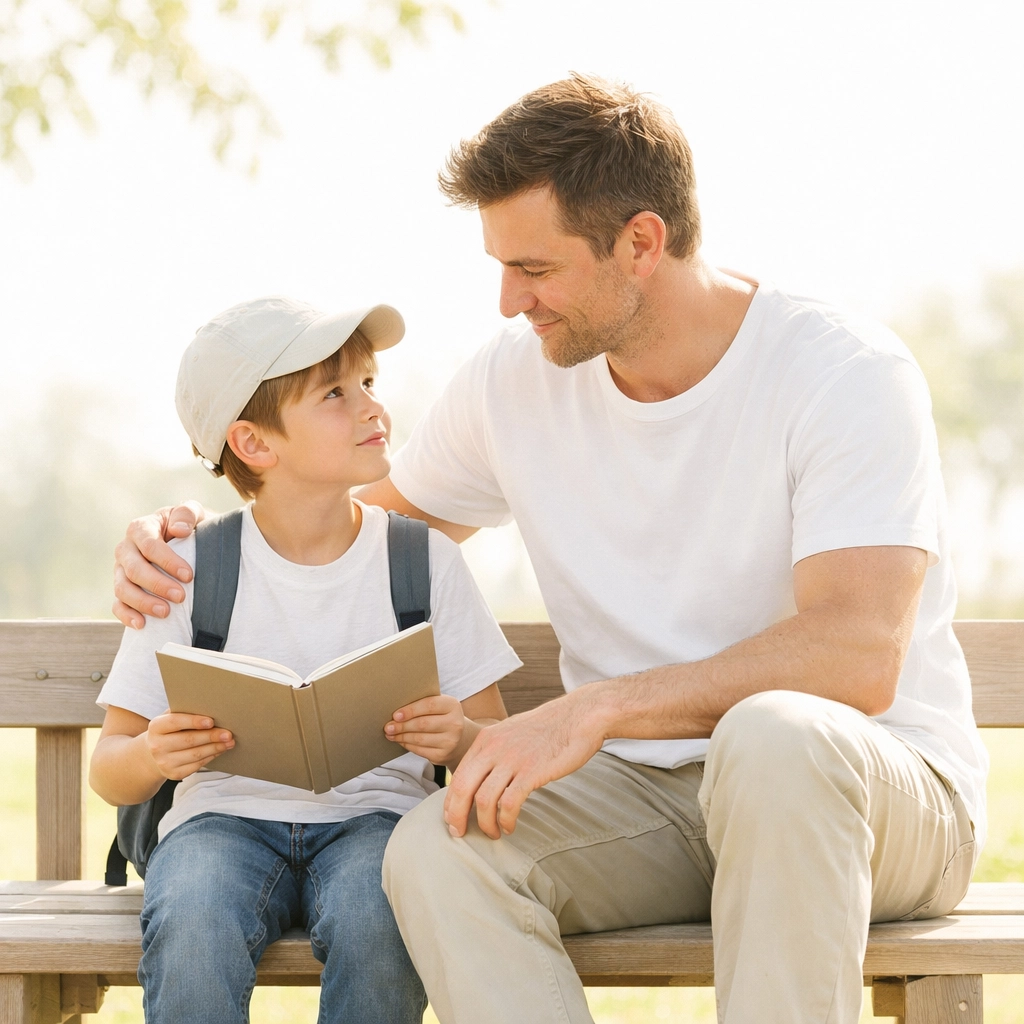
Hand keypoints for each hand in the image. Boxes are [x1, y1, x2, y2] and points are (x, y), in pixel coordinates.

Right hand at [112, 501, 207, 627]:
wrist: (187, 540)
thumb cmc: (190, 526)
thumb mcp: (193, 513)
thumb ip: (187, 513)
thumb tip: (179, 530)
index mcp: (141, 528)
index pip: (149, 545)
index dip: (167, 561)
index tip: (189, 576)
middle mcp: (126, 549)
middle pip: (133, 569)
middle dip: (157, 584)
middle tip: (180, 597)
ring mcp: (121, 570)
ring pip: (122, 588)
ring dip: (142, 602)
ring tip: (165, 613)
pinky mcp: (122, 588)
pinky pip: (117, 604)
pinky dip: (126, 615)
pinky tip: (141, 625)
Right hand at [144, 713, 233, 779]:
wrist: (156, 753)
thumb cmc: (171, 730)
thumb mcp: (171, 718)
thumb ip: (185, 711)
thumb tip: (211, 706)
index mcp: (156, 727)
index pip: (175, 722)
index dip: (194, 721)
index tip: (211, 721)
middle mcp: (157, 746)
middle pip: (188, 740)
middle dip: (211, 736)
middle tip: (228, 733)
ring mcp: (164, 762)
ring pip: (195, 754)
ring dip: (216, 748)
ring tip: (229, 742)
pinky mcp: (174, 774)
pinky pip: (197, 765)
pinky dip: (211, 756)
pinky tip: (220, 750)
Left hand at [385, 695, 466, 765]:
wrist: (460, 738)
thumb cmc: (443, 717)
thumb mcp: (440, 706)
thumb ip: (423, 704)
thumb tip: (397, 710)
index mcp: (453, 706)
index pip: (429, 705)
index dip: (411, 710)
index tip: (396, 715)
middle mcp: (455, 724)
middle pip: (422, 724)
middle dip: (402, 726)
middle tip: (388, 726)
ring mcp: (450, 742)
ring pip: (419, 739)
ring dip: (401, 736)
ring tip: (390, 734)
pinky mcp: (443, 755)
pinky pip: (419, 750)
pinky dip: (407, 745)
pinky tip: (400, 741)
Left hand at [443, 694, 605, 839]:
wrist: (579, 716)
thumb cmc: (549, 728)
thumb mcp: (511, 732)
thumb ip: (494, 751)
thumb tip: (482, 776)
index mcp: (486, 739)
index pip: (457, 775)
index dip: (451, 802)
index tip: (453, 819)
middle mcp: (494, 748)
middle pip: (462, 788)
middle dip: (457, 817)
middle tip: (460, 834)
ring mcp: (512, 759)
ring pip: (484, 800)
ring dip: (485, 824)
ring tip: (493, 833)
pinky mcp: (532, 771)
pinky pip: (509, 804)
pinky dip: (506, 820)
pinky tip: (510, 826)